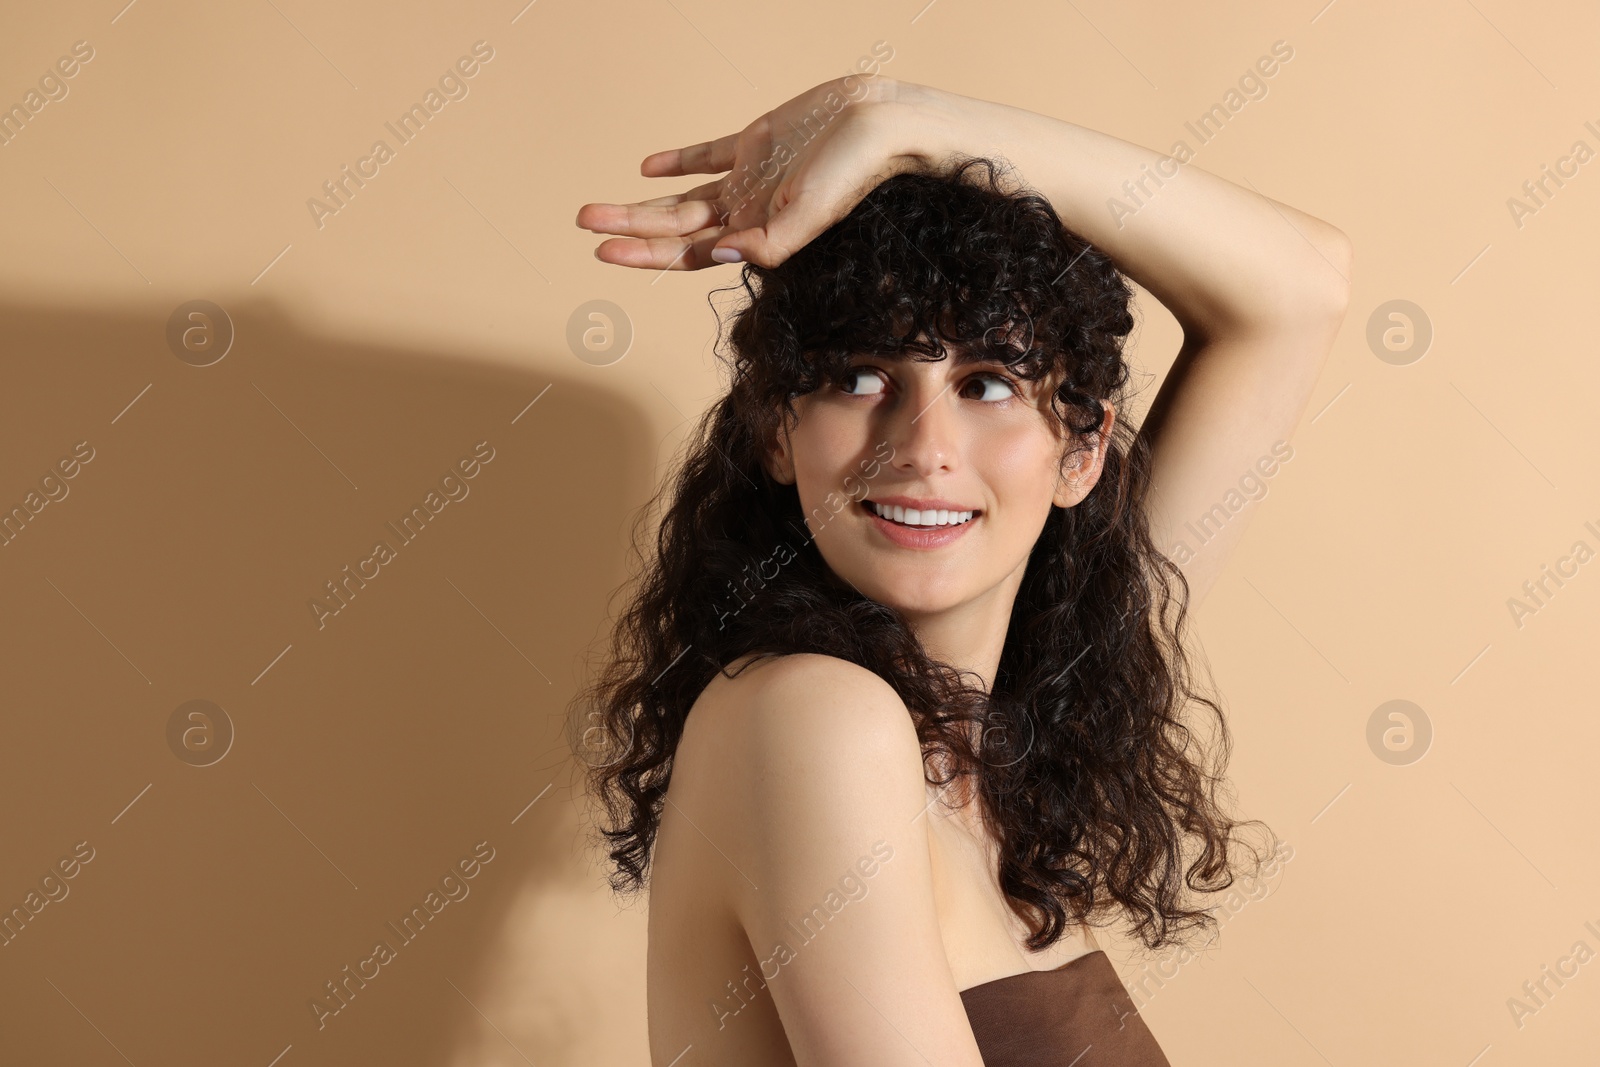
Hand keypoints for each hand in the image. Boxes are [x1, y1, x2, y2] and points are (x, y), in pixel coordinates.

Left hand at [575, 76, 938, 270]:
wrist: (884, 122)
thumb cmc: (856, 174)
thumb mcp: (810, 215)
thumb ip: (766, 243)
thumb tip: (717, 254)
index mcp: (756, 236)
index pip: (688, 254)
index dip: (644, 253)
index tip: (603, 249)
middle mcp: (747, 214)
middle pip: (675, 230)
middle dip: (628, 227)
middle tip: (582, 222)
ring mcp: (749, 179)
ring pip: (682, 200)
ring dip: (639, 204)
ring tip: (595, 208)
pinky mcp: (757, 144)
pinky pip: (709, 156)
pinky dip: (677, 163)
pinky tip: (647, 169)